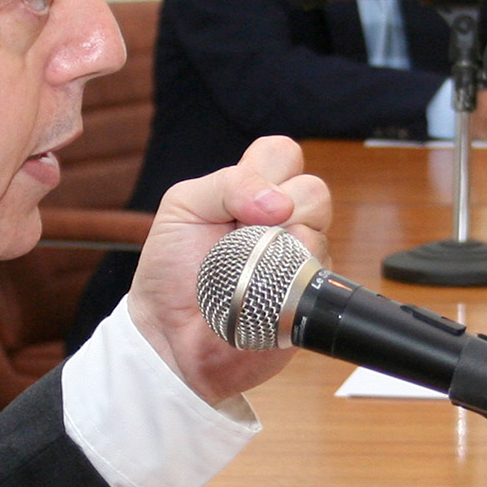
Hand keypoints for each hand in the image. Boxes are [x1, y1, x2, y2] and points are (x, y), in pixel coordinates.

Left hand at [127, 136, 330, 406]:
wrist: (169, 332)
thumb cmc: (173, 269)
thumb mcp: (183, 206)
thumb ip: (227, 185)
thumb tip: (279, 202)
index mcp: (255, 191)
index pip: (284, 154)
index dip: (270, 169)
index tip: (241, 202)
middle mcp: (285, 221)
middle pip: (314, 190)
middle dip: (278, 209)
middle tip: (241, 235)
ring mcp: (301, 257)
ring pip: (317, 231)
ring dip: (279, 245)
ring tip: (246, 266)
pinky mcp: (308, 294)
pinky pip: (314, 274)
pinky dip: (283, 277)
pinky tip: (259, 289)